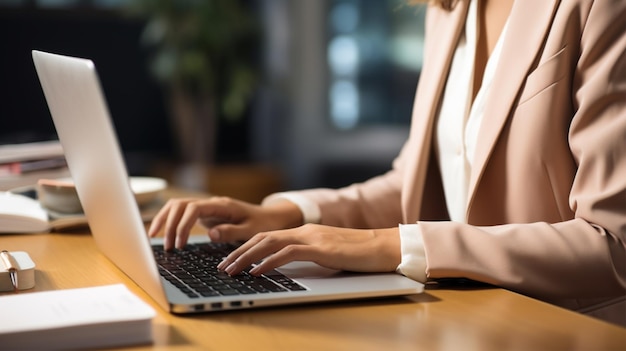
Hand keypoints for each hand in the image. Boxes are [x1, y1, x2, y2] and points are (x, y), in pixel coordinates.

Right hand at [148, 197, 303, 249]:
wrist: (269, 218)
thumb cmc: (262, 224)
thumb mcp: (251, 231)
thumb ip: (232, 232)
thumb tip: (210, 233)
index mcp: (222, 205)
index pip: (194, 208)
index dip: (183, 225)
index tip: (180, 244)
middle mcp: (211, 203)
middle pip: (180, 204)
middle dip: (168, 223)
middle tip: (166, 246)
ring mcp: (206, 208)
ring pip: (177, 206)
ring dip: (165, 220)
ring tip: (155, 238)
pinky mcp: (204, 214)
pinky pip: (181, 213)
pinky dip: (170, 221)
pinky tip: (163, 234)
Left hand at [217, 224, 400, 275]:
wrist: (384, 246)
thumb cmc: (360, 254)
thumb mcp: (328, 254)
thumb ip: (309, 256)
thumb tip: (289, 266)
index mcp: (305, 232)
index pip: (268, 237)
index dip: (246, 247)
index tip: (231, 260)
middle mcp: (305, 231)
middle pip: (262, 238)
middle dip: (238, 252)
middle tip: (222, 266)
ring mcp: (312, 238)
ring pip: (270, 243)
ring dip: (246, 257)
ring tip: (230, 269)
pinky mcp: (320, 248)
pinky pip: (288, 253)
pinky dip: (268, 262)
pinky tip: (256, 271)